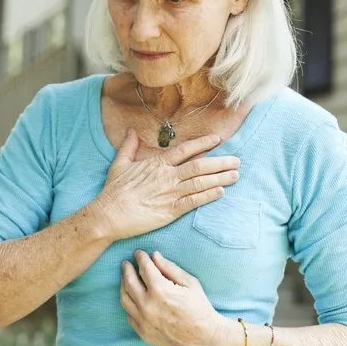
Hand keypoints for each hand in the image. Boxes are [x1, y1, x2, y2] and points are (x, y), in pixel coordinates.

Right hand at [91, 129, 240, 240]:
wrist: (109, 214)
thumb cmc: (114, 191)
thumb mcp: (119, 164)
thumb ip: (128, 146)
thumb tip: (131, 131)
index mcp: (157, 163)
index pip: (185, 150)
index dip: (203, 144)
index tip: (217, 139)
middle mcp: (167, 176)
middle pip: (199, 165)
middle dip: (220, 162)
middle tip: (236, 160)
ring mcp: (170, 193)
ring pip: (201, 182)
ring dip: (220, 178)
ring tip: (235, 175)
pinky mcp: (171, 211)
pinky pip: (194, 201)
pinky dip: (209, 196)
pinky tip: (221, 192)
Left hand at [120, 249, 228, 345]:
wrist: (205, 339)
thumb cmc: (200, 308)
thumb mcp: (190, 283)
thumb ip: (170, 268)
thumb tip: (154, 256)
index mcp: (161, 291)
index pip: (144, 268)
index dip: (140, 258)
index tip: (138, 253)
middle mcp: (148, 306)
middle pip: (129, 281)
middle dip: (127, 269)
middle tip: (126, 263)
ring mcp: (144, 321)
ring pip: (125, 298)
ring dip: (123, 284)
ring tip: (126, 277)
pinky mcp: (143, 332)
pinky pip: (129, 314)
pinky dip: (128, 302)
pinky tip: (131, 296)